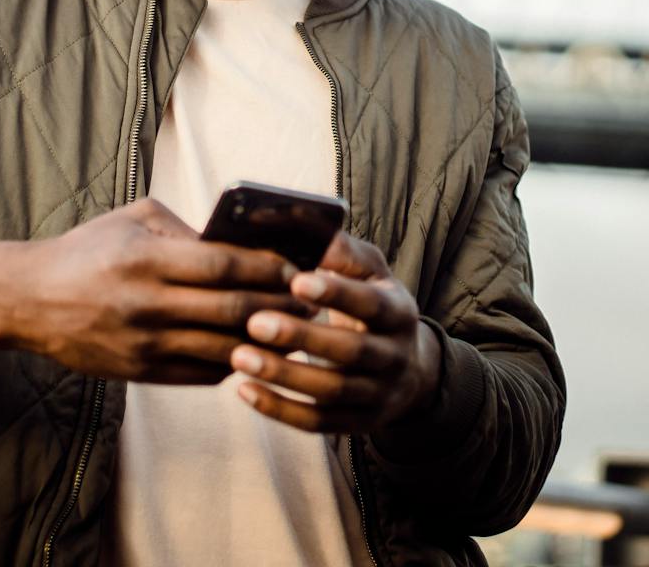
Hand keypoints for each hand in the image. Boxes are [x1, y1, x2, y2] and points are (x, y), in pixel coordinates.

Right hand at [0, 198, 306, 383]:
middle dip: (279, 307)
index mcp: (146, 259)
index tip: (298, 267)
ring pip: (223, 349)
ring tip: (295, 331)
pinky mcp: (140, 373)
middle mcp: (146, 304)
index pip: (224, 266)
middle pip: (232, 311)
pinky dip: (235, 363)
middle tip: (311, 302)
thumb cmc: (88, 250)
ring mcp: (143, 344)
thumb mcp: (134, 220)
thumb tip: (242, 244)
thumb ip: (188, 230)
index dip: (269, 269)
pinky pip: (202, 373)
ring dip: (266, 343)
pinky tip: (255, 351)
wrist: (30, 301)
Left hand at [229, 231, 440, 432]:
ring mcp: (377, 395)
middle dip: (301, 338)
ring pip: (331, 392)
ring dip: (283, 376)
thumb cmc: (374, 306)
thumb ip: (343, 252)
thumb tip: (302, 223)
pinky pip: (316, 423)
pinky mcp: (355, 424)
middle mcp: (394, 357)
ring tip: (239, 356)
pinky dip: (279, 410)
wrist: (409, 372)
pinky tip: (244, 390)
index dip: (337, 294)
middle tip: (254, 321)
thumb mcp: (372, 274)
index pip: (370, 304)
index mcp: (399, 313)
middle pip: (349, 352)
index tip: (297, 282)